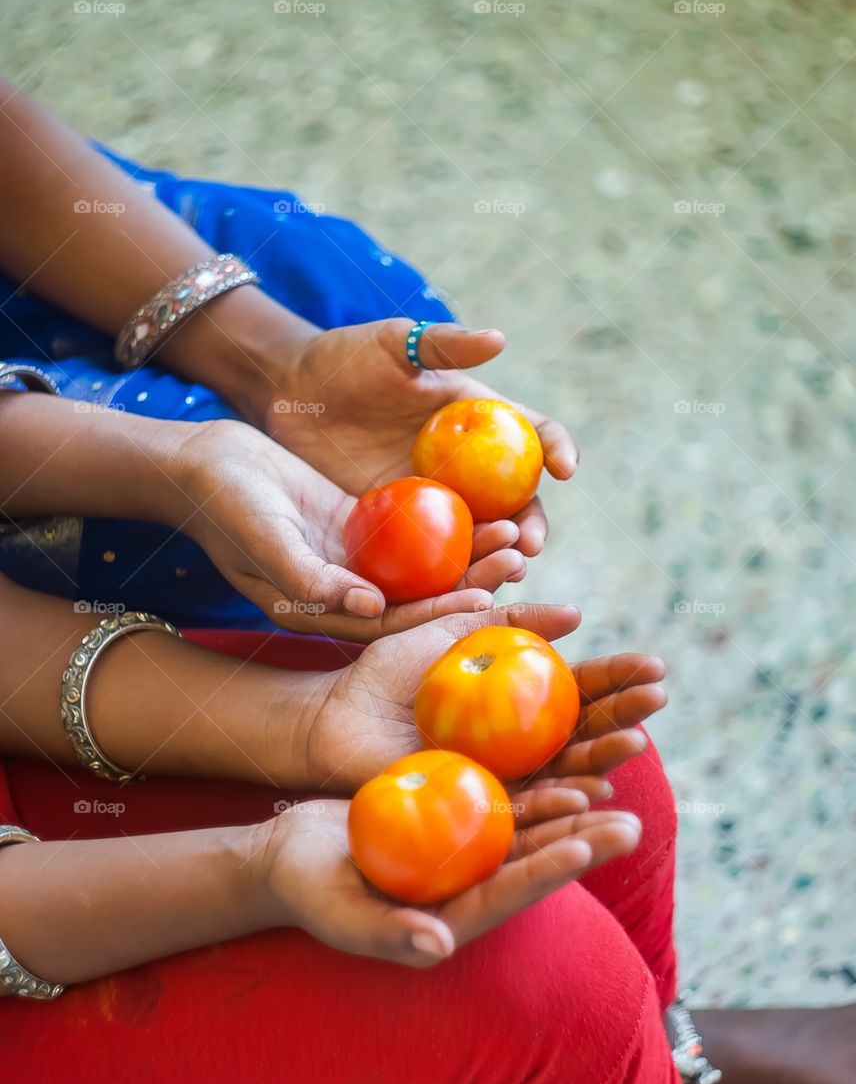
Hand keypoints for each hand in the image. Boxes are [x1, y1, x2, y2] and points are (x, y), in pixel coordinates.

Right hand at [170, 418, 525, 635]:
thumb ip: (312, 578)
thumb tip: (370, 606)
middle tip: (515, 561)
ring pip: (418, 563)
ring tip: (511, 534)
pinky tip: (482, 506)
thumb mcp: (265, 541)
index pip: (388, 621)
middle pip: (415, 595)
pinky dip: (442, 523)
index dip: (435, 614)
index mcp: (317, 609)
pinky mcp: (356, 525)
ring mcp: (350, 558)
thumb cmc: (224, 504)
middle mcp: (340, 590)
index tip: (485, 602)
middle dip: (466, 582)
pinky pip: (407, 529)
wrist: (202, 462)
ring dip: (463, 552)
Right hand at [256, 788, 641, 966]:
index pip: (509, 893)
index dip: (548, 870)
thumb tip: (438, 948)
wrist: (290, 855)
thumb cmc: (308, 890)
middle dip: (584, 842)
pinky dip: (537, 777)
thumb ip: (387, 933)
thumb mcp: (340, 913)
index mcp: (452, 916)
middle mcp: (471, 884)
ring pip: (530, 826)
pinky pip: (505, 797)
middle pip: (535, 860)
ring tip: (614, 790)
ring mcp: (467, 853)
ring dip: (574, 806)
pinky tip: (566, 754)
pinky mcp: (457, 820)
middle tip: (632, 823)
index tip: (585, 847)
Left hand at [262, 318, 578, 556]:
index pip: (532, 435)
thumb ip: (442, 343)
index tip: (565, 469)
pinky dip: (452, 575)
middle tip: (527, 544)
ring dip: (499, 557)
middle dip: (531, 524)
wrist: (288, 396)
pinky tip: (459, 591)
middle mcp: (467, 466)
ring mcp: (437, 500)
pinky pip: (435, 556)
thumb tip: (499, 338)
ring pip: (481, 536)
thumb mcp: (391, 343)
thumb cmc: (344, 359)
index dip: (557, 449)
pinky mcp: (402, 528)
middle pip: (516, 501)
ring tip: (508, 571)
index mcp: (478, 420)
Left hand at [303, 602, 666, 792]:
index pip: (583, 689)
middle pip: (586, 731)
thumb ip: (509, 619)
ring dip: (605, 759)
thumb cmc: (386, 673)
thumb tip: (576, 615)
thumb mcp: (448, 630)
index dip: (619, 678)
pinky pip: (524, 809)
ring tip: (635, 741)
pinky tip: (587, 789)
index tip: (654, 667)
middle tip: (657, 699)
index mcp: (521, 701)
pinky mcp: (476, 809)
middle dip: (626, 715)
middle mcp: (521, 743)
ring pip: (566, 772)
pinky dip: (558, 801)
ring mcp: (502, 778)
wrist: (334, 717)